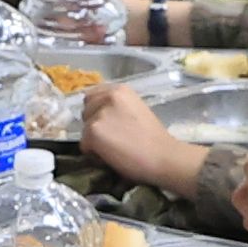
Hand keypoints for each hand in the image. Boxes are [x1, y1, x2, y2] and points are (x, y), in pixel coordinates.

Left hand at [76, 81, 205, 196]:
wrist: (163, 156)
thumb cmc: (153, 138)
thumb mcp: (135, 110)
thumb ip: (117, 107)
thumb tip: (99, 114)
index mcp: (120, 89)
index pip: (93, 95)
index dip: (98, 111)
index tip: (108, 123)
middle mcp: (108, 96)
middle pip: (86, 111)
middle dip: (94, 124)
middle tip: (113, 137)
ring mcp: (99, 113)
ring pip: (84, 129)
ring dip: (94, 140)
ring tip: (115, 147)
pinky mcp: (93, 131)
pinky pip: (84, 145)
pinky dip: (94, 153)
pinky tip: (112, 155)